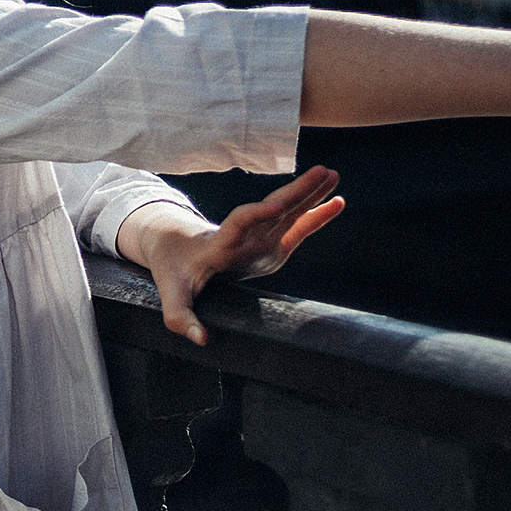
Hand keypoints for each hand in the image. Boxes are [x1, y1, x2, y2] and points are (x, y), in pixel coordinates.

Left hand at [123, 167, 343, 346]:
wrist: (175, 247)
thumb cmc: (174, 271)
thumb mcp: (172, 296)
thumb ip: (180, 317)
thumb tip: (201, 339)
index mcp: (221, 245)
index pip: (238, 223)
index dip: (255, 213)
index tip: (275, 205)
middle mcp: (245, 236)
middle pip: (272, 208)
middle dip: (297, 191)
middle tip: (321, 172)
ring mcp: (260, 238)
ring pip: (288, 210)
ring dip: (310, 192)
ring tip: (332, 174)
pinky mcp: (271, 244)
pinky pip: (297, 226)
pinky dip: (316, 215)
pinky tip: (338, 201)